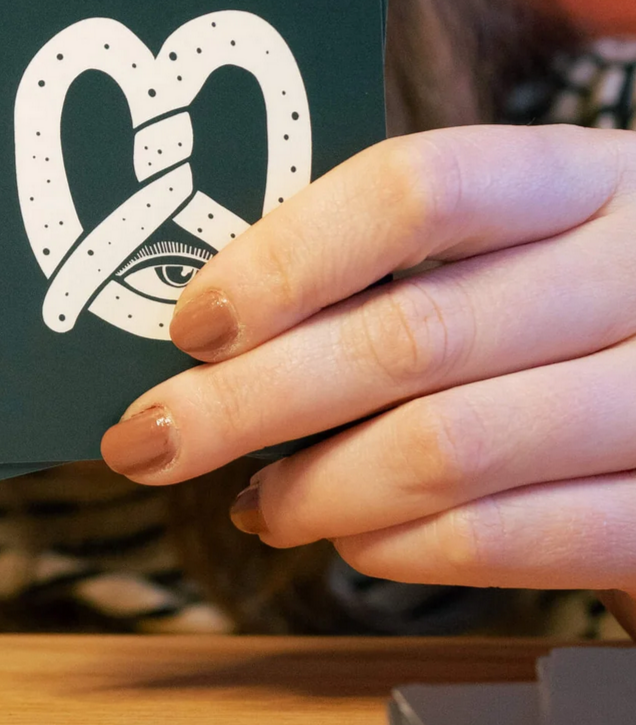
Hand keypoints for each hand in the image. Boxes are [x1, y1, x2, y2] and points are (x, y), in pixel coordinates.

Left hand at [101, 125, 635, 631]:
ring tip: (252, 504)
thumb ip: (396, 264)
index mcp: (575, 176)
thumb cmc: (571, 299)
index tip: (193, 323)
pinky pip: (518, 541)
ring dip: (317, 488)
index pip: (414, 189)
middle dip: (251, 401)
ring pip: (452, 447)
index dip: (286, 259)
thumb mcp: (516, 241)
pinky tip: (348, 538)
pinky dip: (404, 548)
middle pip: (410, 334)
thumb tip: (214, 330)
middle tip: (151, 439)